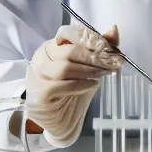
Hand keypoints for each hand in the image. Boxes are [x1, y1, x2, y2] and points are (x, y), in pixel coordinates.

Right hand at [24, 23, 120, 146]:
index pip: (67, 33)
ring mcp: (37, 76)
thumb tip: (114, 30)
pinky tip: (93, 84)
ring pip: (65, 67)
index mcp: (50, 47)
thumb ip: (99, 48)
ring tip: (103, 74)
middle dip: (95, 56)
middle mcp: (40, 59)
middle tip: (112, 63)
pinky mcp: (40, 94)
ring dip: (89, 70)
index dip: (90, 38)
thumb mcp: (88, 67)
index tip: (108, 48)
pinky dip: (81, 84)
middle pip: (69, 51)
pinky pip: (62, 85)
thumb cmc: (73, 91)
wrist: (63, 121)